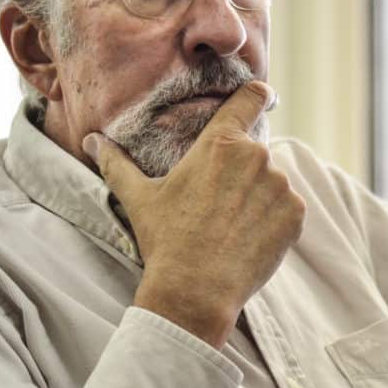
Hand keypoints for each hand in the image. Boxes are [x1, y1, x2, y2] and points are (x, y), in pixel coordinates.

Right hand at [82, 81, 305, 348]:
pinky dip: (274, 221)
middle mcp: (256, 156)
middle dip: (241, 171)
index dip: (256, 96)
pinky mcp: (295, 215)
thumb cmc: (166, 241)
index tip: (258, 99)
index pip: (251, 97)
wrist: (196, 292)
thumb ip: (117, 163)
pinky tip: (248, 239)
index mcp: (220, 143)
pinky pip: (288, 209)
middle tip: (217, 203)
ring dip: (258, 197)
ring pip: (272, 182)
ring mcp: (280, 186)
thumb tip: (92, 141)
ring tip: (230, 227)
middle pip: (255, 151)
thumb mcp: (138, 198)